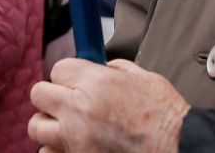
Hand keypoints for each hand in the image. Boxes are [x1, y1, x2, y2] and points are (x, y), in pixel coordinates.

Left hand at [28, 59, 188, 152]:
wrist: (177, 148)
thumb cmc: (167, 118)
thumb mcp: (144, 78)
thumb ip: (116, 70)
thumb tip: (103, 69)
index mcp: (96, 84)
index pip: (58, 69)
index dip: (68, 75)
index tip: (74, 81)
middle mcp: (79, 110)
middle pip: (39, 95)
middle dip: (52, 96)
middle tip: (66, 101)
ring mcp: (75, 140)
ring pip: (37, 127)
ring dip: (50, 125)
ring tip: (67, 127)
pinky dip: (57, 149)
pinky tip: (73, 145)